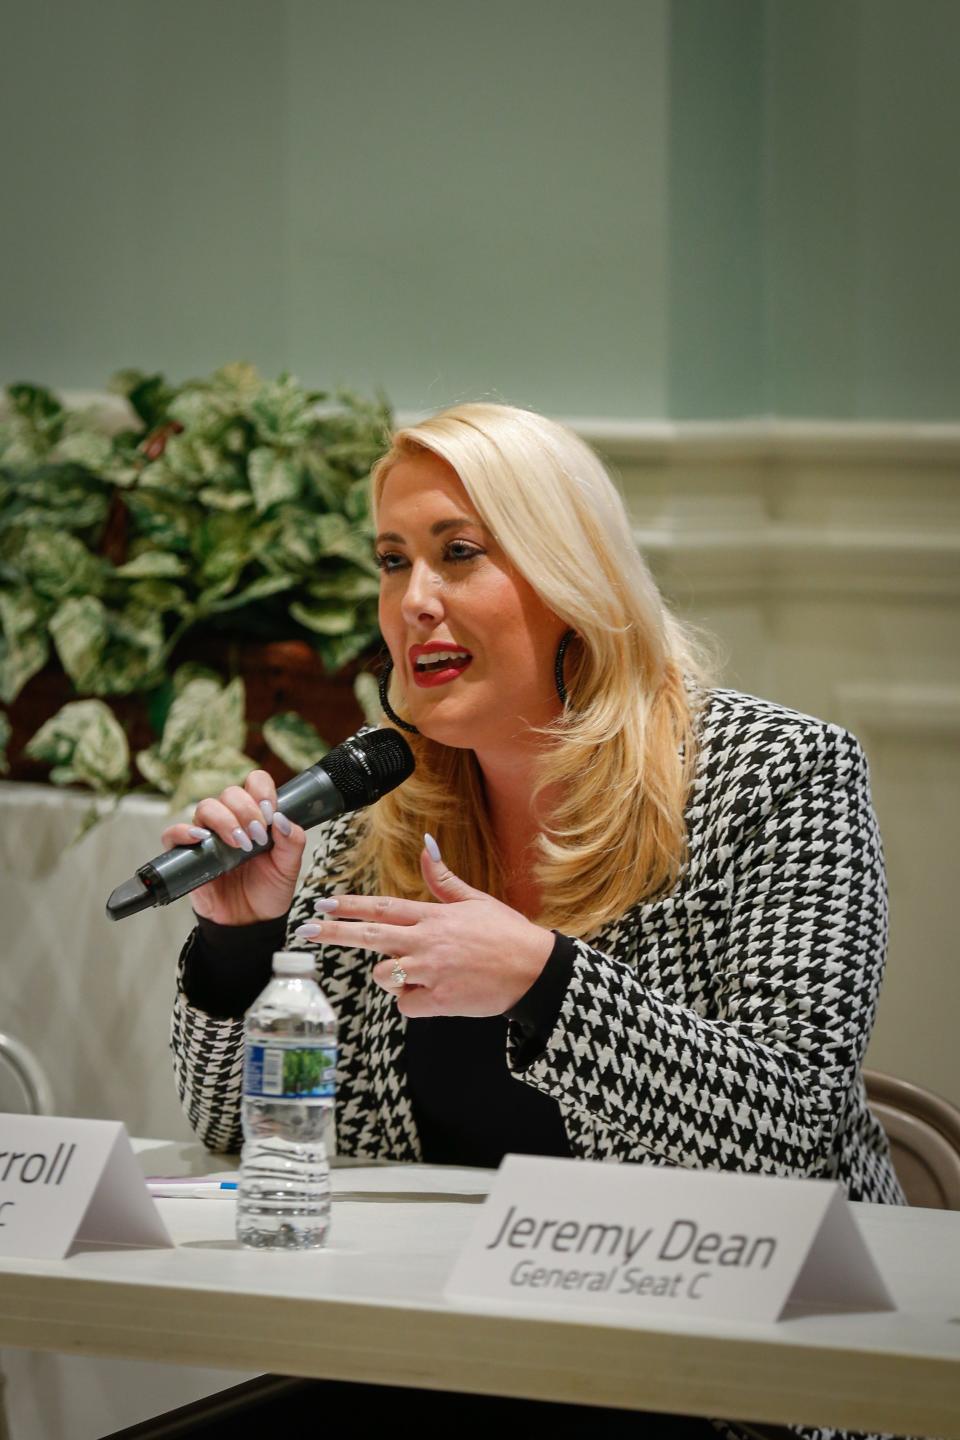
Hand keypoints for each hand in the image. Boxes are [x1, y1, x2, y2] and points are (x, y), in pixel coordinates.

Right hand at [159, 770, 305, 926]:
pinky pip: (173, 834)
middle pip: (230, 793)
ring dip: (224, 820)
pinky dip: (183, 832)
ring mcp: (208, 836)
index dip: (262, 791)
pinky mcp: (188, 855)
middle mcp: (231, 821)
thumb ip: (292, 842)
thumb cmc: (268, 890)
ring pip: (206, 807)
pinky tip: (201, 839)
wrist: (250, 922)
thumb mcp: (289, 868)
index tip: (270, 813)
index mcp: (257, 816)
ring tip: (239, 844)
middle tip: (257, 837)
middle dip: (246, 810)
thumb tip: (282, 819)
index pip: (255, 783)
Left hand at [293, 836, 553, 1017]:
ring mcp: (430, 972)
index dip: (350, 905)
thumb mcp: (476, 901)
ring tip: (421, 974)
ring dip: (391, 977)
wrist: (535, 971)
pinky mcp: (437, 1001)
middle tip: (304, 930)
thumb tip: (425, 844)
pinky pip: (404, 1005)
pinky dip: (413, 1002)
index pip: (382, 908)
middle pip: (370, 937)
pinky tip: (436, 994)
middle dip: (334, 932)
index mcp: (434, 916)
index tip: (322, 903)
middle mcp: (427, 942)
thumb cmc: (508, 934)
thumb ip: (444, 879)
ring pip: (383, 976)